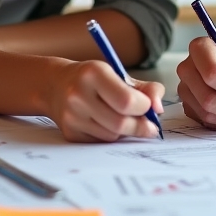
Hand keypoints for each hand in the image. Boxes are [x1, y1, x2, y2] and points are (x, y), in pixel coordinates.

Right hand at [46, 60, 163, 141]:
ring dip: (126, 132)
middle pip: (120, 123)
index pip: (127, 101)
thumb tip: (159, 109)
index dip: (144, 107)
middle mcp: (78, 95)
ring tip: (126, 120)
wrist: (56, 85)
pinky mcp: (70, 133)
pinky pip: (101, 142)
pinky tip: (109, 124)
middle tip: (149, 126)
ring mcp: (72, 116)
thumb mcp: (120, 75)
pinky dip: (112, 136)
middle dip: (140, 126)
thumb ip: (147, 89)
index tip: (148, 106)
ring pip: (112, 135)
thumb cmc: (95, 79)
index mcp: (94, 73)